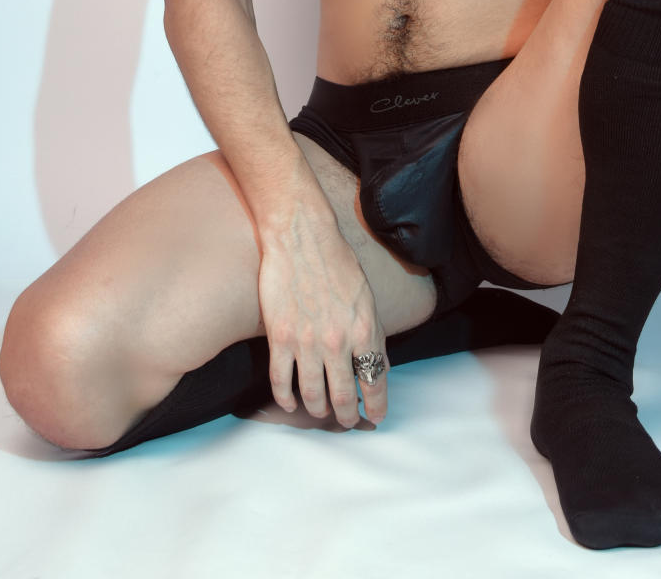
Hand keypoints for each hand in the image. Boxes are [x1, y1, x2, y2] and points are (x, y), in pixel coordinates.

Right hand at [258, 202, 388, 427]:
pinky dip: (285, 398)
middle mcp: (337, 341)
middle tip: (347, 422)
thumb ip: (373, 334)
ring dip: (318, 409)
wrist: (302, 238)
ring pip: (312, 394)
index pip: (375, 381)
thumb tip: (380, 365)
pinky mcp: (280, 337)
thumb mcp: (366, 297)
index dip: (377, 406)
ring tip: (321, 412)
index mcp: (364, 329)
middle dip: (347, 415)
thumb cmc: (337, 262)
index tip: (375, 417)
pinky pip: (281, 381)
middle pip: (343, 396)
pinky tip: (290, 403)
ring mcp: (306, 342)